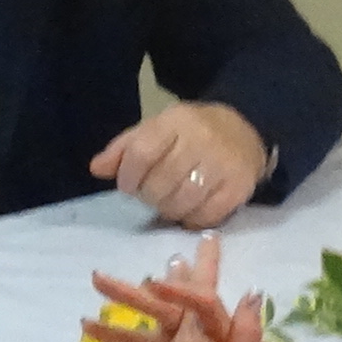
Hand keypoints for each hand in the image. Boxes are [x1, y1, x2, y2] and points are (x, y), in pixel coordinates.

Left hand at [93, 99, 266, 231]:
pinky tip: (188, 210)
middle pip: (161, 182)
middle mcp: (202, 140)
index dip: (128, 176)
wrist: (245, 130)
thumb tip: (97, 169)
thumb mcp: (156, 130)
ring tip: (168, 202)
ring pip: (183, 201)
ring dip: (168, 209)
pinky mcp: (240, 187)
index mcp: (176, 121)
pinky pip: (206, 215)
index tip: (128, 185)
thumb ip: (124, 148)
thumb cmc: (191, 133)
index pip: (142, 151)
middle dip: (148, 195)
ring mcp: (224, 164)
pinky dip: (191, 219)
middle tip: (150, 194)